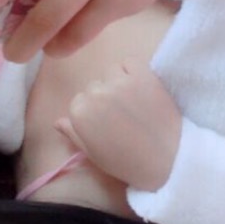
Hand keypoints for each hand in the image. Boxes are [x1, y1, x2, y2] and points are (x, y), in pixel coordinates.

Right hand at [56, 62, 181, 192]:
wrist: (166, 159)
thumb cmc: (127, 161)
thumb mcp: (93, 153)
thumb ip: (74, 133)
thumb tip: (58, 121)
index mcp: (78, 112)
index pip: (79, 100)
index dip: (94, 112)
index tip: (108, 122)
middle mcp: (95, 93)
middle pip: (95, 85)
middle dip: (106, 96)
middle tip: (124, 114)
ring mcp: (119, 82)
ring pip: (111, 71)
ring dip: (119, 81)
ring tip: (134, 101)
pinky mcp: (143, 75)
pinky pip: (131, 62)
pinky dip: (134, 70)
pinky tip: (142, 87)